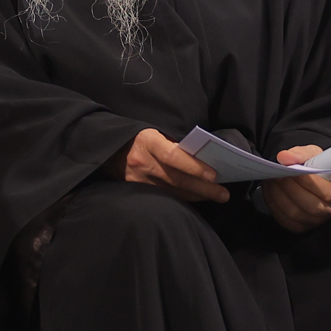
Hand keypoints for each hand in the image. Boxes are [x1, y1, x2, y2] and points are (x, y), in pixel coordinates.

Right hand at [104, 128, 228, 202]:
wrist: (107, 149)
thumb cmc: (137, 138)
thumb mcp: (153, 132)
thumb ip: (172, 143)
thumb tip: (201, 154)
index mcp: (147, 142)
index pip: (172, 156)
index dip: (193, 166)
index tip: (213, 174)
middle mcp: (142, 162)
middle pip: (177, 179)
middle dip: (204, 188)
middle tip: (223, 194)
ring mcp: (139, 179)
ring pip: (173, 191)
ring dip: (197, 195)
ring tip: (217, 196)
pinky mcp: (137, 190)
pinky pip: (165, 196)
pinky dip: (183, 198)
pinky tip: (197, 198)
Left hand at [258, 145, 330, 232]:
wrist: (313, 178)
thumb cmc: (318, 166)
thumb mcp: (314, 154)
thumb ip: (301, 154)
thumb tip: (284, 157)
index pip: (329, 194)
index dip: (309, 182)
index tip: (293, 169)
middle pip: (311, 206)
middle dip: (290, 188)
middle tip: (278, 173)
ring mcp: (318, 221)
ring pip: (295, 214)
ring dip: (278, 195)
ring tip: (271, 179)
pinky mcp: (302, 227)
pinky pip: (285, 220)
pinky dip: (274, 204)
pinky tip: (271, 190)